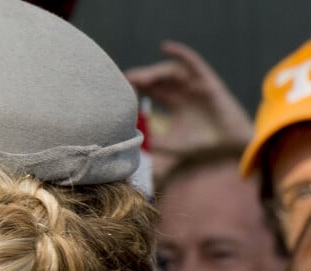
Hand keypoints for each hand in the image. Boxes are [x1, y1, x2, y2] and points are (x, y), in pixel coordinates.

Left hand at [124, 40, 252, 174]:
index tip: (120, 90)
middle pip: (158, 80)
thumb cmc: (200, 147)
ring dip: (154, 71)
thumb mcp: (170, 145)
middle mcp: (183, 91)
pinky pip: (193, 62)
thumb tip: (129, 142)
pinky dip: (180, 53)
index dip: (137, 88)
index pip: (152, 91)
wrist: (226, 147)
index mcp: (174, 104)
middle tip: (125, 81)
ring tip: (139, 77)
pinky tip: (165, 47)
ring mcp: (195, 85)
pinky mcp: (207, 81)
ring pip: (171, 72)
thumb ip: (151, 142)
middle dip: (142, 79)